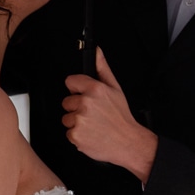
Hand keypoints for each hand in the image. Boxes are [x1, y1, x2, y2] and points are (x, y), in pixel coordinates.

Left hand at [62, 48, 157, 181]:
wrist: (127, 142)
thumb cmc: (121, 117)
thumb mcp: (115, 89)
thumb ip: (102, 68)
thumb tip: (97, 52)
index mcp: (95, 89)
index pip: (70, 81)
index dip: (77, 89)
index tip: (83, 96)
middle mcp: (86, 103)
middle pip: (67, 102)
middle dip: (76, 108)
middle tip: (92, 114)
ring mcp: (80, 120)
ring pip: (66, 118)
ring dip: (76, 122)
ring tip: (92, 124)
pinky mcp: (76, 135)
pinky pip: (68, 132)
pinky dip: (77, 135)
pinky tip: (90, 133)